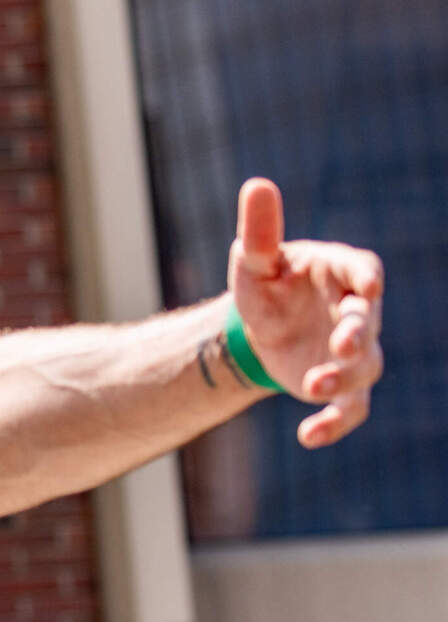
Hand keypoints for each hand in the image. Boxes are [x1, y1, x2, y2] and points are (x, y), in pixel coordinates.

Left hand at [228, 176, 384, 446]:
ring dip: (343, 378)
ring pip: (364, 369)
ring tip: (313, 386)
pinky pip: (350, 408)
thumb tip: (256, 185)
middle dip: (357, 334)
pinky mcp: (340, 383)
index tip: (368, 286)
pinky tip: (307, 437)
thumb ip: (260, 230)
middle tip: (341, 345)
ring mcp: (352, 351)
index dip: (367, 279)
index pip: (364, 271)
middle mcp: (355, 312)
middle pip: (367, 323)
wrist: (261, 327)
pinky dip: (334, 424)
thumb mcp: (254, 260)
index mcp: (341, 273)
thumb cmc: (265, 283)